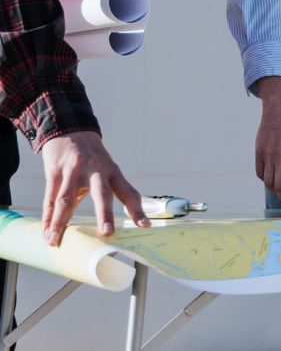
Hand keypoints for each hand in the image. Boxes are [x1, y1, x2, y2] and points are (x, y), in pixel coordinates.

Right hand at [40, 131, 148, 245]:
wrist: (69, 129)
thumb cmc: (90, 157)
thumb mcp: (102, 170)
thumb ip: (102, 194)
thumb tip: (103, 227)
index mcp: (112, 171)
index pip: (128, 192)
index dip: (136, 209)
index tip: (145, 225)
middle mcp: (95, 170)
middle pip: (102, 193)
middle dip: (105, 213)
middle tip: (108, 232)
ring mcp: (74, 170)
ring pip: (67, 198)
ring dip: (61, 221)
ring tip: (54, 240)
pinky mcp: (55, 171)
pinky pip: (50, 198)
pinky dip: (48, 217)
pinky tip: (46, 233)